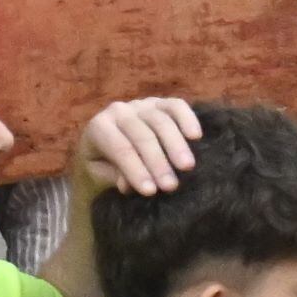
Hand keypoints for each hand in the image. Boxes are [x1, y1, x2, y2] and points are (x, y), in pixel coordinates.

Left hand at [74, 98, 198, 196]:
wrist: (112, 145)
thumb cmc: (109, 164)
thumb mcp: (104, 174)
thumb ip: (114, 177)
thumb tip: (127, 185)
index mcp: (100, 127)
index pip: (119, 147)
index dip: (135, 169)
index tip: (151, 192)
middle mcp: (119, 111)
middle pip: (141, 134)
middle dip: (157, 161)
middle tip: (171, 186)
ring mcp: (142, 105)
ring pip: (160, 120)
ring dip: (175, 145)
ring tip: (187, 167)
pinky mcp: (163, 104)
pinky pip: (176, 106)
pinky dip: (187, 119)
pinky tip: (196, 136)